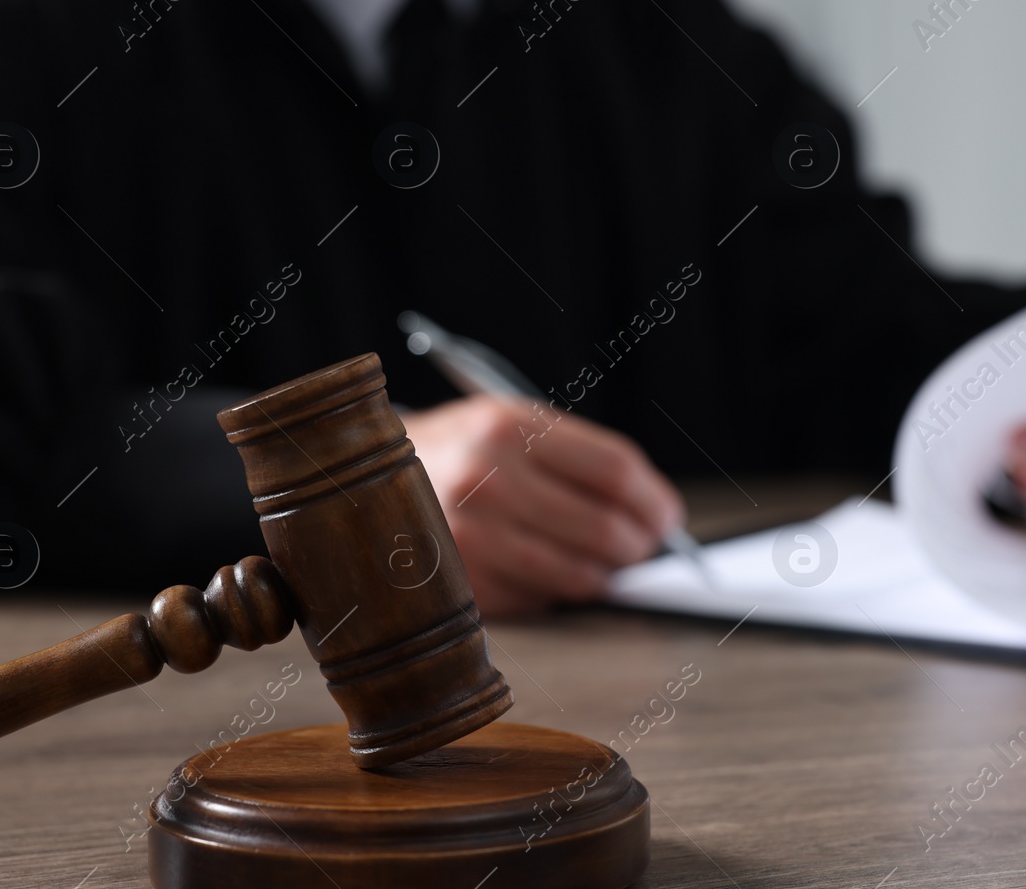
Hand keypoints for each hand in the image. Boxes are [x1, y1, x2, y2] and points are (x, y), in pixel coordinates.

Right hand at [400, 396, 683, 616]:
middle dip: (639, 546)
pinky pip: (538, 600)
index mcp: (508, 427)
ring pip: (577, 574)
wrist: (357, 481)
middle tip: (644, 548)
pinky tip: (553, 576)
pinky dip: (558, 594)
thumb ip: (575, 459)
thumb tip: (651, 513)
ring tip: (606, 566)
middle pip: (605, 528)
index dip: (655, 500)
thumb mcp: (506, 425)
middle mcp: (487, 479)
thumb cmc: (455, 452)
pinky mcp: (456, 583)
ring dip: (604, 576)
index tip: (668, 516)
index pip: (616, 471)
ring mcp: (468, 536)